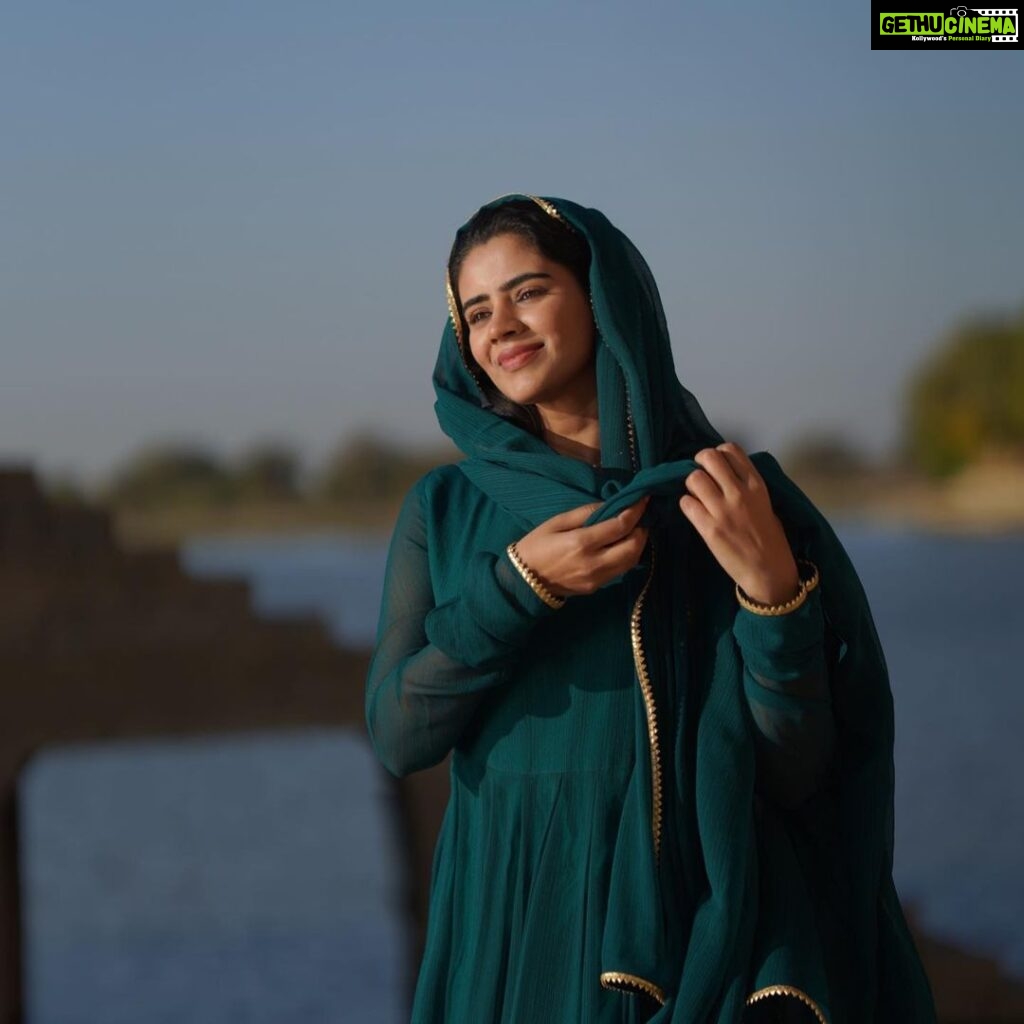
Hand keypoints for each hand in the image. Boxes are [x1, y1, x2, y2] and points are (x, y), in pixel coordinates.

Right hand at [513, 495, 649, 597]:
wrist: (523, 581)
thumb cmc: (536, 546)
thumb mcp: (556, 522)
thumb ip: (585, 513)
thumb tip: (610, 506)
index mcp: (581, 543)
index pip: (620, 525)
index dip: (636, 511)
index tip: (643, 499)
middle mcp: (594, 563)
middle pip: (634, 547)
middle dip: (642, 529)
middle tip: (641, 516)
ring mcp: (597, 578)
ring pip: (632, 561)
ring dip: (638, 544)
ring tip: (635, 529)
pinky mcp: (597, 587)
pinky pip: (621, 570)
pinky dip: (628, 555)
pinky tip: (623, 545)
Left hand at [678, 442, 799, 604]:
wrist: (769, 571)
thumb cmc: (770, 539)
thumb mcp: (766, 504)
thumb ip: (746, 487)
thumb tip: (724, 475)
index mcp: (756, 484)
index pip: (731, 450)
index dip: (717, 453)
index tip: (715, 466)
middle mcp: (739, 492)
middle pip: (708, 457)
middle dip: (699, 463)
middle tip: (700, 477)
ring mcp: (723, 510)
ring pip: (693, 478)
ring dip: (691, 486)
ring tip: (697, 497)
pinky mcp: (709, 528)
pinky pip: (686, 503)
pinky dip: (686, 505)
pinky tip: (694, 513)